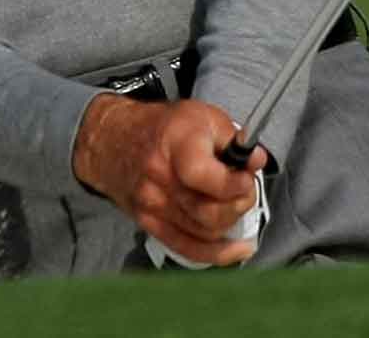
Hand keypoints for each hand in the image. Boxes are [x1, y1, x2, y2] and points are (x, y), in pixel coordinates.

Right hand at [72, 94, 269, 266]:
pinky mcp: (148, 223)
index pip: (204, 176)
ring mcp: (151, 204)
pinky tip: (239, 249)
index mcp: (174, 144)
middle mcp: (158, 177)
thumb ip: (233, 138)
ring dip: (229, 222)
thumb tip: (256, 160)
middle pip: (210, 213)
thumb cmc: (163, 126)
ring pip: (206, 232)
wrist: (112, 140)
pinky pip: (189, 249)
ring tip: (231, 202)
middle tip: (243, 189)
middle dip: (239, 204)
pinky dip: (219, 253)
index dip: (234, 183)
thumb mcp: (202, 116)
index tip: (246, 176)